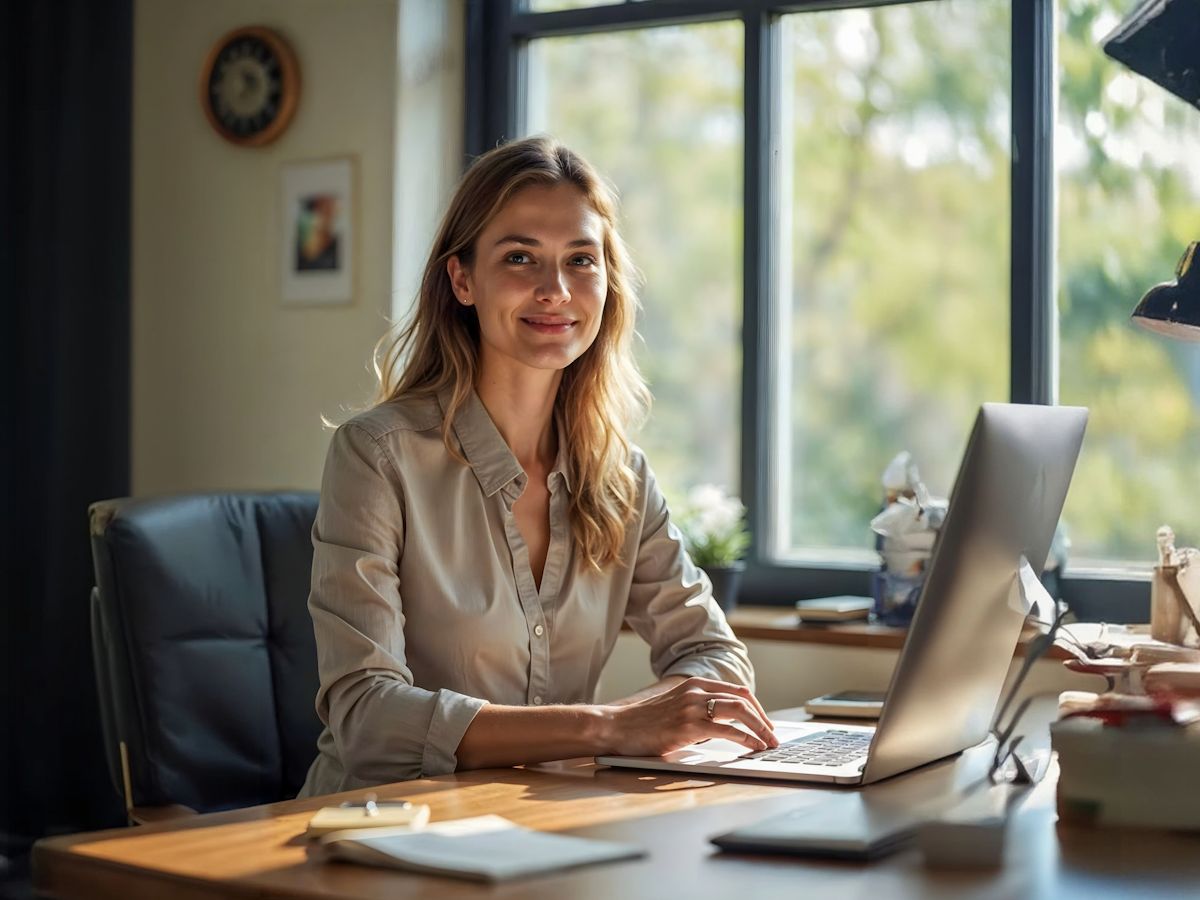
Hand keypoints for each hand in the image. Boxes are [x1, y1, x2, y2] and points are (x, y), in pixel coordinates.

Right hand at [600, 677, 778, 755]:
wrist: (617, 727)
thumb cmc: (643, 723)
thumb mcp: (675, 708)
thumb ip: (698, 712)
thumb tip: (724, 728)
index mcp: (694, 684)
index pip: (737, 691)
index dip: (756, 708)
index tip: (765, 723)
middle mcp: (696, 691)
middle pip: (744, 700)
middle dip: (764, 720)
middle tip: (773, 736)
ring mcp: (693, 707)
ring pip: (740, 712)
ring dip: (760, 729)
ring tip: (769, 744)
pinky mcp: (688, 726)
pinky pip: (727, 731)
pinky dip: (746, 739)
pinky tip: (753, 747)